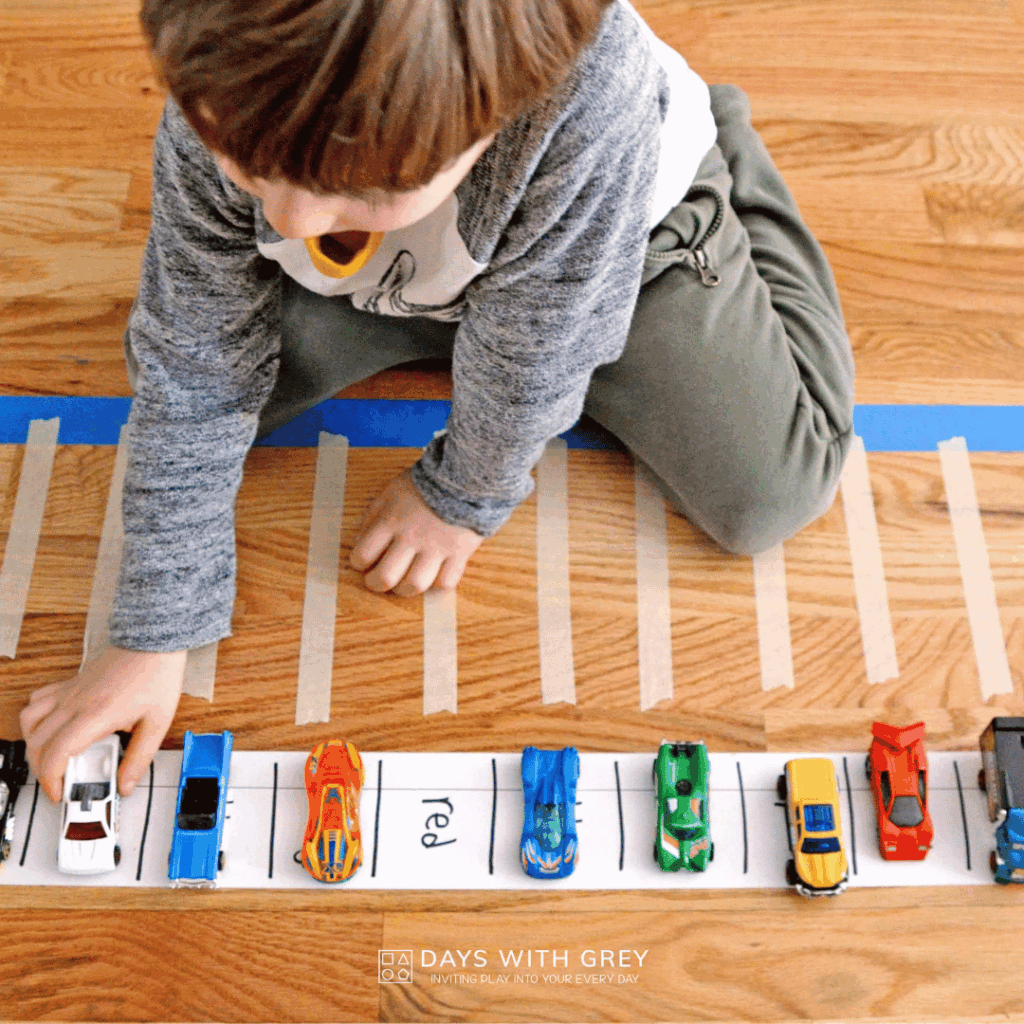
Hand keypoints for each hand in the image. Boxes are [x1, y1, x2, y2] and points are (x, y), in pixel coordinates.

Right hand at [20, 645, 186, 801]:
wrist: (154, 641)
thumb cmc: (157, 676)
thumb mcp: (157, 723)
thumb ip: (139, 757)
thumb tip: (126, 784)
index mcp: (96, 715)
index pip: (57, 752)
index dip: (51, 779)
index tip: (59, 792)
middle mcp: (76, 703)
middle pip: (37, 743)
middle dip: (42, 770)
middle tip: (59, 782)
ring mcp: (69, 692)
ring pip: (30, 721)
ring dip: (34, 745)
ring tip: (52, 758)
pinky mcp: (70, 683)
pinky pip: (37, 700)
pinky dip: (34, 718)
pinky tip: (50, 727)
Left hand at [349, 469, 482, 595]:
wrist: (465, 475)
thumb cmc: (424, 484)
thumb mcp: (389, 492)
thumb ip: (372, 517)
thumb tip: (359, 542)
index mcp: (391, 521)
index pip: (363, 555)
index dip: (358, 563)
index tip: (363, 562)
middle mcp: (412, 538)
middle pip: (386, 576)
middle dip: (376, 584)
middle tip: (377, 581)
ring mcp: (437, 547)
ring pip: (415, 584)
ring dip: (405, 589)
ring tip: (404, 583)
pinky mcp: (460, 553)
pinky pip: (446, 581)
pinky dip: (437, 584)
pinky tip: (433, 576)